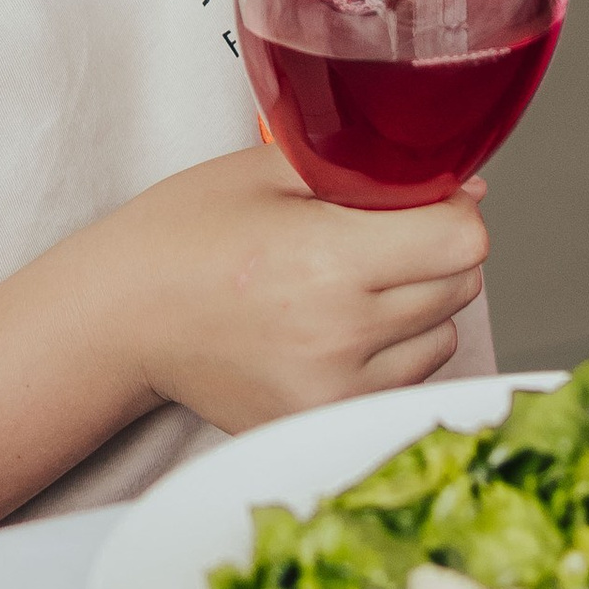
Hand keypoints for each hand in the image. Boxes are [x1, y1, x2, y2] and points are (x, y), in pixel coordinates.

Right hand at [104, 143, 488, 433]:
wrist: (122, 318)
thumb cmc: (184, 237)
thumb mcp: (267, 171)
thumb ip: (369, 169)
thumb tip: (466, 189)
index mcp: (324, 259)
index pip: (462, 240)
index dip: (449, 210)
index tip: (418, 203)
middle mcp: (337, 334)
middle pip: (460, 285)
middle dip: (433, 251)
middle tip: (371, 237)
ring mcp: (334, 389)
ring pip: (443, 335)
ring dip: (417, 304)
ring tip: (346, 285)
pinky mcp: (325, 420)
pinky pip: (407, 379)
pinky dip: (392, 350)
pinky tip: (336, 327)